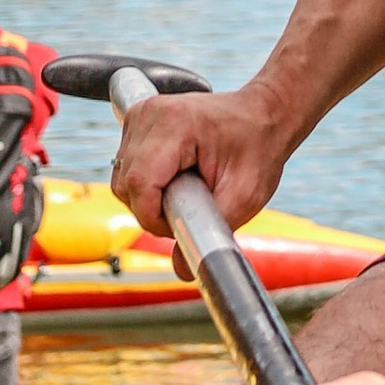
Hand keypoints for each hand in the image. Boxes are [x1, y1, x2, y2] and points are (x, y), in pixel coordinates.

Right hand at [111, 76, 292, 239]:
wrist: (262, 115)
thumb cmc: (258, 149)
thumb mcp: (245, 197)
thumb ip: (212, 233)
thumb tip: (182, 270)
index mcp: (175, 124)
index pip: (139, 185)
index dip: (154, 217)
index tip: (184, 222)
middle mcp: (150, 114)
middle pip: (125, 185)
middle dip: (153, 210)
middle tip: (192, 207)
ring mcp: (141, 113)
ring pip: (121, 179)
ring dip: (149, 197)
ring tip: (187, 190)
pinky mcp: (138, 120)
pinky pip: (126, 167)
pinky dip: (146, 182)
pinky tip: (175, 176)